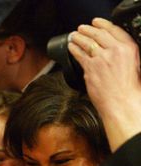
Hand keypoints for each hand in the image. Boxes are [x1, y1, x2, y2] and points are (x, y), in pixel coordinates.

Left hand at [68, 18, 140, 150]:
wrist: (121, 102)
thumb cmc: (129, 87)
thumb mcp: (134, 64)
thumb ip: (123, 53)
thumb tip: (111, 48)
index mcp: (129, 48)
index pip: (114, 30)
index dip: (103, 25)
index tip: (97, 23)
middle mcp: (115, 51)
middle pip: (99, 35)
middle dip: (88, 30)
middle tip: (81, 28)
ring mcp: (101, 59)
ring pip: (87, 43)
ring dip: (78, 37)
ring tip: (74, 35)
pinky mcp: (90, 68)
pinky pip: (80, 55)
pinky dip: (74, 49)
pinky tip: (71, 47)